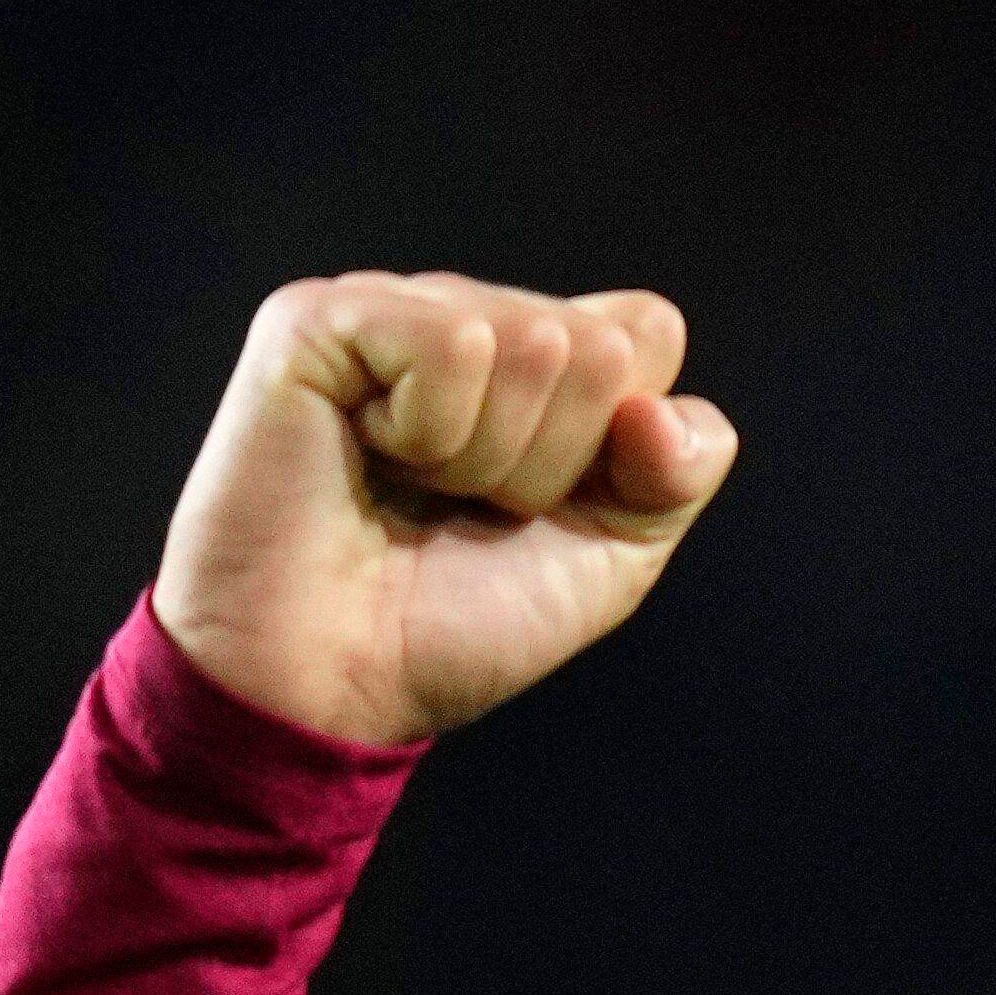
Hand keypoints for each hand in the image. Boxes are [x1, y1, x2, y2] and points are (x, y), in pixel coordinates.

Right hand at [153, 273, 739, 742]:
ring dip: (486, 456)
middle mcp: (464, 315)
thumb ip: (680, 469)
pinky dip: (427, 431)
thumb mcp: (614, 553)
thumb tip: (656, 408)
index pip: (649, 331)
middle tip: (463, 509)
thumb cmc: (455, 621)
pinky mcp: (315, 318)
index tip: (543, 506)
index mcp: (533, 356)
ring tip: (409, 490)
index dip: (626, 443)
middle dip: (551, 461)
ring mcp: (387, 308)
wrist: (333, 686)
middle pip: (599, 343)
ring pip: (534, 339)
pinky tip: (365, 456)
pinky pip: (453, 342)